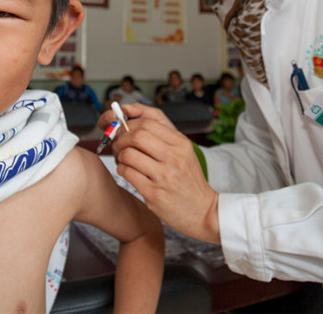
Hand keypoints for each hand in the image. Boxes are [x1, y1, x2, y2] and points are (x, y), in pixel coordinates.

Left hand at [107, 104, 219, 243]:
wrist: (202, 210)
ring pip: (129, 154)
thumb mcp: (183, 151)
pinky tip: (128, 171)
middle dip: (122, 138)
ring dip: (120, 155)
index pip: (148, 123)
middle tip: (120, 144)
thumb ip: (161, 131)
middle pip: (137, 136)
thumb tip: (132, 111)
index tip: (125, 129)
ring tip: (124, 159)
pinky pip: (127, 173)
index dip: (130, 123)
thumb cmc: (188, 179)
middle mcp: (174, 158)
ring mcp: (164, 176)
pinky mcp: (153, 193)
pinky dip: (122, 169)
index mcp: (181, 144)